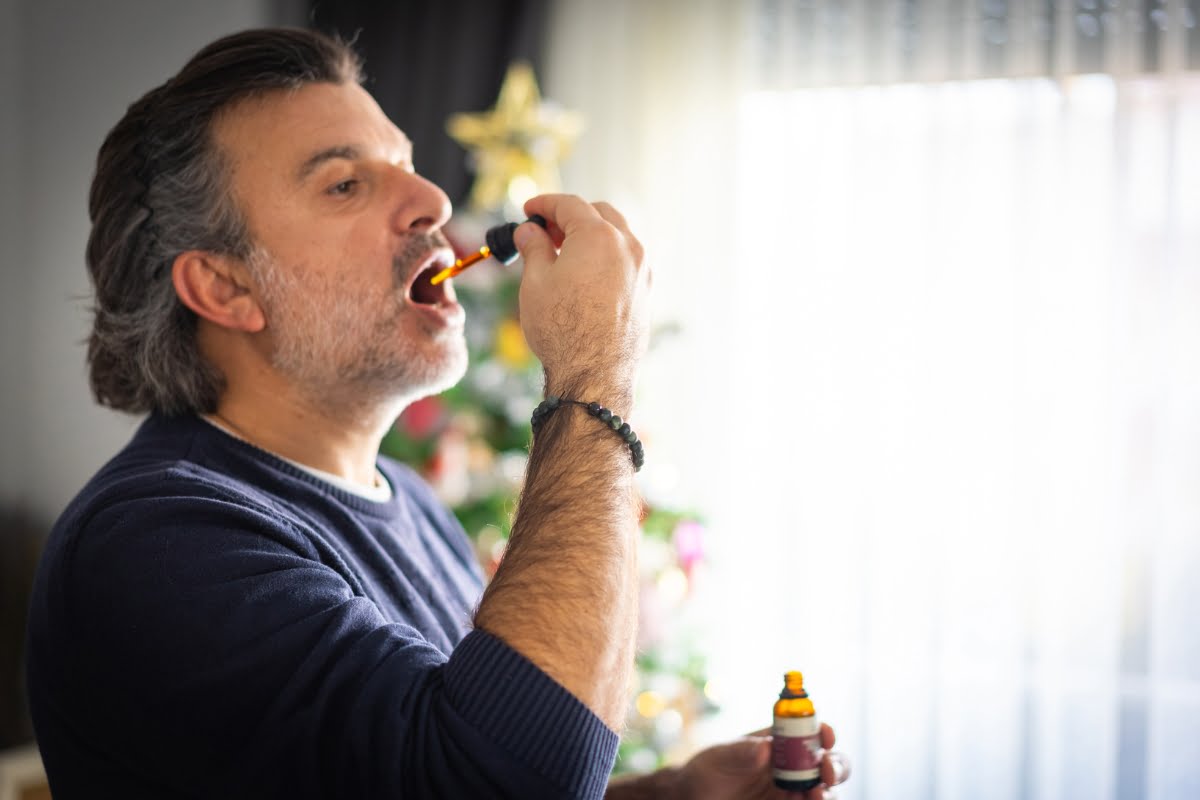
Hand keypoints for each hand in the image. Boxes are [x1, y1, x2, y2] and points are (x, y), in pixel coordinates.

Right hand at [513, 194, 650, 410]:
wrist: (594, 374)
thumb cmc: (562, 330)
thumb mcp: (536, 282)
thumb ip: (534, 247)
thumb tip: (529, 231)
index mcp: (598, 236)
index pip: (569, 204)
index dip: (544, 204)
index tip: (529, 210)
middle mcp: (628, 246)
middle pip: (599, 213)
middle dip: (571, 216)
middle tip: (546, 231)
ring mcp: (642, 269)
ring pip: (617, 236)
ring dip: (591, 235)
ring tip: (564, 254)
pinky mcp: (646, 291)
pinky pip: (626, 260)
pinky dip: (606, 256)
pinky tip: (585, 275)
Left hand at [673, 723, 849, 799]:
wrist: (695, 797)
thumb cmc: (708, 769)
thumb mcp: (720, 756)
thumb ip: (741, 752)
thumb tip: (765, 748)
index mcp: (780, 742)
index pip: (810, 732)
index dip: (823, 731)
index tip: (826, 735)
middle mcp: (793, 767)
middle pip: (829, 764)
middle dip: (835, 765)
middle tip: (826, 771)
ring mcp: (792, 792)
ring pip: (825, 792)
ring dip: (828, 793)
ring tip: (818, 796)